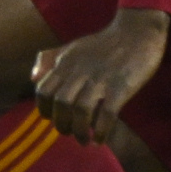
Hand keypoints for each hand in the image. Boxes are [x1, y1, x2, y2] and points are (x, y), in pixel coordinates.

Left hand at [32, 9, 167, 145]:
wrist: (137, 30)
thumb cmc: (104, 43)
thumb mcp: (71, 47)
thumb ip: (49, 59)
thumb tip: (33, 78)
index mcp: (66, 64)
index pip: (43, 91)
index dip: (43, 109)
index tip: (51, 119)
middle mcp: (79, 72)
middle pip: (60, 104)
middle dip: (61, 124)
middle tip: (68, 133)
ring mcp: (101, 80)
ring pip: (80, 111)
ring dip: (79, 131)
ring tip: (84, 141)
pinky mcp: (121, 87)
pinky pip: (107, 114)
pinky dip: (101, 130)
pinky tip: (100, 139)